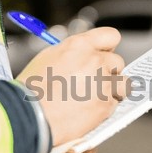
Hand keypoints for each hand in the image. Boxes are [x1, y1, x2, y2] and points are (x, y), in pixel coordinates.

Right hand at [17, 27, 129, 152]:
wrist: (29, 116)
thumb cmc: (31, 90)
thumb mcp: (48, 57)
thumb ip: (73, 53)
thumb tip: (86, 54)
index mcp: (80, 45)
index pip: (110, 36)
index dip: (108, 47)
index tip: (105, 55)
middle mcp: (95, 61)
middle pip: (118, 62)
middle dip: (109, 72)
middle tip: (93, 83)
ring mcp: (103, 83)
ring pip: (122, 84)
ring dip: (113, 90)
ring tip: (94, 98)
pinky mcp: (106, 105)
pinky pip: (115, 103)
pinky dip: (106, 108)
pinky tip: (88, 111)